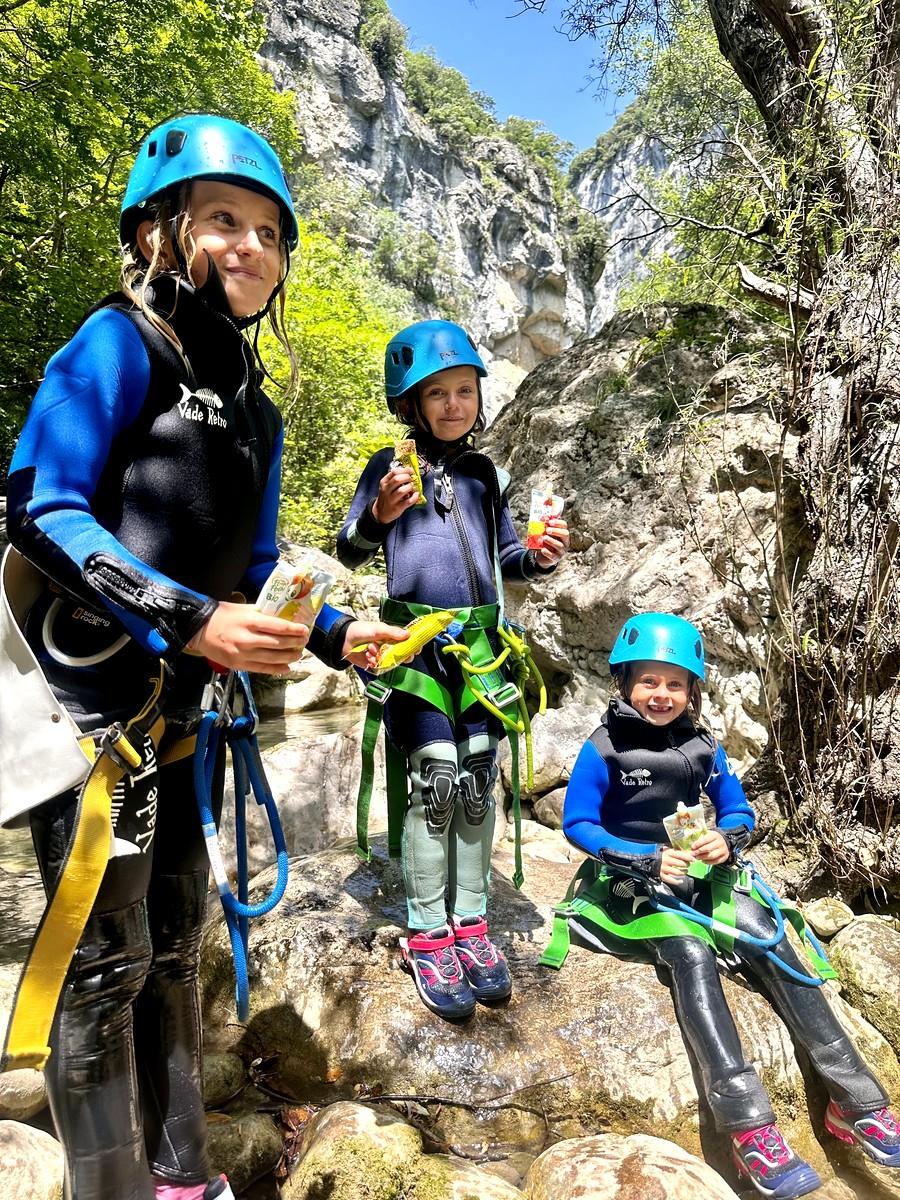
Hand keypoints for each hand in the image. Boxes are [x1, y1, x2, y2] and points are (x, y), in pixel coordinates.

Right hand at [187, 600, 308, 674]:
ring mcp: (242, 653)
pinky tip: (286, 668)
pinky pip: (261, 669)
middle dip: (295, 643)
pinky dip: (276, 669)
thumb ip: (263, 614)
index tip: (305, 630)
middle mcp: (247, 638)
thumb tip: (283, 618)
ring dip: (289, 657)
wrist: (199, 629)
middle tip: (304, 642)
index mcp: (249, 621)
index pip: (278, 627)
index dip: (294, 630)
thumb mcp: (244, 609)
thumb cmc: (223, 616)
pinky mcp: (238, 664)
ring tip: (298, 654)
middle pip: (278, 644)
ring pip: (272, 658)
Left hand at [341, 619, 409, 669]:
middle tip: (393, 652)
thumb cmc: (361, 630)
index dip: (414, 646)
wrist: (344, 640)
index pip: (409, 642)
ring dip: (381, 656)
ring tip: (371, 648)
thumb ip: (393, 632)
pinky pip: (380, 667)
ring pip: (390, 662)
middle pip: (403, 655)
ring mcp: (383, 656)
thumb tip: (408, 634)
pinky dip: (374, 661)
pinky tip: (367, 655)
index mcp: (393, 637)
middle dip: (399, 655)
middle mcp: (390, 647)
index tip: (416, 649)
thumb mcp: (378, 629)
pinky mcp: (375, 664)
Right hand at [373, 465, 418, 523]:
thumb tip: (408, 472)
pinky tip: (415, 494)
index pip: (394, 472)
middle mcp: (386, 490)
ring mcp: (391, 500)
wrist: (381, 512)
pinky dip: (414, 497)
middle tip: (411, 479)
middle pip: (398, 479)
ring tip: (412, 487)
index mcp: (384, 482)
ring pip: (402, 490)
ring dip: (410, 487)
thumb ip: (394, 478)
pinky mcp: (397, 508)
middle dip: (407, 477)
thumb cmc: (386, 497)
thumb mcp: (386, 486)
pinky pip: (408, 501)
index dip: (405, 470)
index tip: (411, 471)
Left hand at [535, 517, 569, 567]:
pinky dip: (547, 552)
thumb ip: (545, 526)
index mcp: (563, 533)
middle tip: (547, 530)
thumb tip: (543, 516)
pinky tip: (542, 549)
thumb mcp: (545, 534)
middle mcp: (565, 542)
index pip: (564, 526)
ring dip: (551, 541)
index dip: (558, 523)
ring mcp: (562, 551)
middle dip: (556, 531)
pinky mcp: (556, 558)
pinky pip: (553, 556)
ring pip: (559, 545)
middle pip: (565, 534)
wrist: (543, 557)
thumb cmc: (545, 542)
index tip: (549, 522)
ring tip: (544, 538)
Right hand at [659, 847, 692, 884]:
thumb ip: (682, 852)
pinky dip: (677, 882)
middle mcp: (665, 860)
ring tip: (685, 871)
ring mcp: (663, 868)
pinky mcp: (662, 875)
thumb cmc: (666, 856)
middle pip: (680, 864)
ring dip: (684, 872)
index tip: (693, 859)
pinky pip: (671, 880)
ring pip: (677, 872)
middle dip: (686, 865)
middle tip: (688, 865)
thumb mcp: (672, 852)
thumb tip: (692, 853)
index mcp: (668, 853)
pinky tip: (681, 881)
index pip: (680, 855)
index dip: (688, 857)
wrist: (654, 861)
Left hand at [690, 831, 730, 864]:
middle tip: (692, 854)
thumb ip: (699, 835)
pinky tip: (703, 861)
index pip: (706, 839)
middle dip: (699, 852)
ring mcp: (723, 850)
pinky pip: (716, 861)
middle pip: (708, 848)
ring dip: (703, 857)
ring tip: (697, 857)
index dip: (698, 843)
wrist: (723, 842)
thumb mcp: (706, 834)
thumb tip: (688, 839)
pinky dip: (708, 862)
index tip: (692, 847)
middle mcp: (720, 842)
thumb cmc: (711, 838)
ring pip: (712, 856)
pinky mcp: (724, 857)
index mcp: (715, 835)